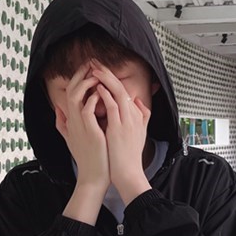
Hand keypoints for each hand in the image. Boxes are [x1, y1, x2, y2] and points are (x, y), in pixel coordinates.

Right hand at [53, 61, 110, 191]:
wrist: (94, 177)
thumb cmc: (88, 159)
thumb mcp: (72, 139)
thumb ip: (63, 124)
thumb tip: (57, 110)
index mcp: (70, 121)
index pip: (70, 93)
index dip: (77, 79)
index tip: (88, 69)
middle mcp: (72, 121)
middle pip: (71, 90)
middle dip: (81, 74)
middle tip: (92, 64)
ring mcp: (79, 126)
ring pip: (76, 95)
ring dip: (86, 82)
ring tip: (97, 75)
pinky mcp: (89, 132)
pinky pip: (87, 108)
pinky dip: (93, 98)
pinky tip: (101, 93)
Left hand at [90, 61, 151, 201]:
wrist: (128, 173)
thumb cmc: (129, 156)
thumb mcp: (139, 134)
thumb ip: (140, 116)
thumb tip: (136, 101)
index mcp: (136, 116)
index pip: (124, 92)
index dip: (112, 79)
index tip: (101, 71)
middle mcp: (133, 116)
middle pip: (121, 87)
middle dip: (107, 73)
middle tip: (95, 62)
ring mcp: (127, 121)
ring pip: (118, 92)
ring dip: (105, 79)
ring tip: (94, 69)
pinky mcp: (119, 128)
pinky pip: (113, 106)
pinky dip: (106, 94)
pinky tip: (97, 86)